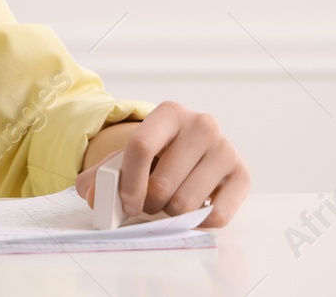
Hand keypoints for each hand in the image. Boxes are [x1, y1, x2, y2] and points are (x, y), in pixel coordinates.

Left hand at [74, 101, 249, 227]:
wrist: (195, 151)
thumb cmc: (158, 154)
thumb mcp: (129, 155)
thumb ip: (104, 174)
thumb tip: (92, 195)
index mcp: (169, 113)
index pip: (140, 146)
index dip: (128, 182)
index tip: (125, 204)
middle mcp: (202, 125)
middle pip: (162, 182)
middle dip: (149, 202)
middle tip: (148, 203)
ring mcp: (227, 149)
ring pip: (187, 202)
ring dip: (171, 213)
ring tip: (170, 202)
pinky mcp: (243, 176)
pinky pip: (216, 216)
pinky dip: (197, 222)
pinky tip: (192, 210)